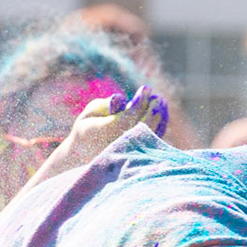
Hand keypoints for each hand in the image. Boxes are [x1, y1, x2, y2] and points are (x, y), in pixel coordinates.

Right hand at [43, 86, 170, 174]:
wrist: (85, 156)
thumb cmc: (88, 129)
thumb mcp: (89, 114)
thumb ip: (104, 105)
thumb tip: (121, 99)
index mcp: (100, 134)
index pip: (126, 118)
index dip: (139, 103)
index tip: (146, 88)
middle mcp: (114, 146)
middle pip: (141, 128)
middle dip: (152, 110)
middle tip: (157, 97)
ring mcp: (126, 154)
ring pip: (149, 136)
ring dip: (159, 118)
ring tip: (160, 101)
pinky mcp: (136, 158)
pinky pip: (152, 142)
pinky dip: (159, 127)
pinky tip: (161, 112)